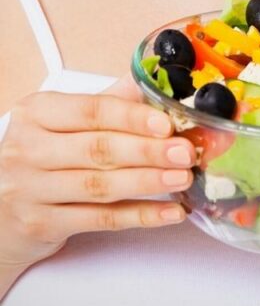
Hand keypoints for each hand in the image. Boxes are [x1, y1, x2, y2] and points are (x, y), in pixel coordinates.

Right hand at [0, 72, 195, 269]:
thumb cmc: (38, 157)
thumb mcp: (61, 121)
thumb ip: (106, 102)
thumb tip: (152, 81)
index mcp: (37, 112)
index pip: (91, 110)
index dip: (132, 117)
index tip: (167, 123)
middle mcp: (29, 149)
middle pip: (98, 149)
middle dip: (148, 151)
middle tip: (184, 152)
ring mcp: (31, 189)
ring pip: (100, 186)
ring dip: (148, 182)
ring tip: (182, 178)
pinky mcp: (41, 224)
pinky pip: (100, 220)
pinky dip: (139, 216)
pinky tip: (168, 211)